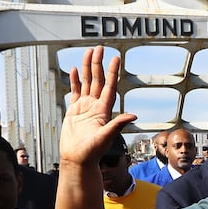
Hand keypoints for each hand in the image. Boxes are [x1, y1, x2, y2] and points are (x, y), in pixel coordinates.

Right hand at [60, 46, 136, 166]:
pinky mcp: (74, 111)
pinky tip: (76, 70)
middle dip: (99, 64)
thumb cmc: (92, 152)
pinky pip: (75, 92)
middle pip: (98, 80)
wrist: (77, 160)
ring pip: (87, 83)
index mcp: (104, 110)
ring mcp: (85, 107)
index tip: (116, 58)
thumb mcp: (106, 137)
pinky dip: (75, 80)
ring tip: (88, 53)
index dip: (112, 72)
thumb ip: (117, 125)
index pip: (109, 86)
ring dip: (88, 68)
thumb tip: (133, 116)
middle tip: (100, 48)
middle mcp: (96, 106)